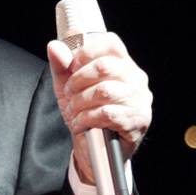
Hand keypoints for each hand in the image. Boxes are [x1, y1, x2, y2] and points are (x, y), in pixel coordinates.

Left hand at [47, 32, 152, 184]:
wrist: (95, 150)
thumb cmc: (87, 114)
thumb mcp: (68, 87)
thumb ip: (62, 66)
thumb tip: (55, 47)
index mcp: (123, 65)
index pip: (111, 44)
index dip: (87, 51)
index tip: (73, 65)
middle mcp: (136, 79)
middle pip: (105, 66)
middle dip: (78, 81)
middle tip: (69, 94)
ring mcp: (140, 100)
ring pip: (105, 91)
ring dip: (81, 102)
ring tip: (74, 111)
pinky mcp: (138, 121)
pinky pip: (108, 114)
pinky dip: (88, 118)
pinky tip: (82, 123)